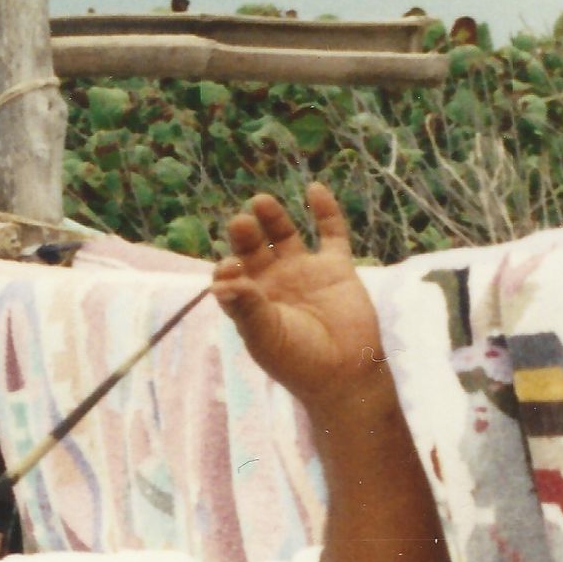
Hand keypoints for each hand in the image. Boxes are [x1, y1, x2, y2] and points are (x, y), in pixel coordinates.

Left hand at [211, 183, 389, 407]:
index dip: (227, 266)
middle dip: (245, 235)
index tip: (230, 266)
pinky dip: (324, 211)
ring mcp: (304, 272)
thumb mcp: (265, 335)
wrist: (343, 373)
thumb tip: (219, 285)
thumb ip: (246, 307)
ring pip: (285, 235)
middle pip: (254, 248)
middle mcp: (274, 283)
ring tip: (260, 201)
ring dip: (272, 218)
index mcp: (250, 301)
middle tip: (239, 222)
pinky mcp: (336, 267)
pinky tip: (313, 189)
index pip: (231, 274)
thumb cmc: (297, 360)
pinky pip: (330, 233)